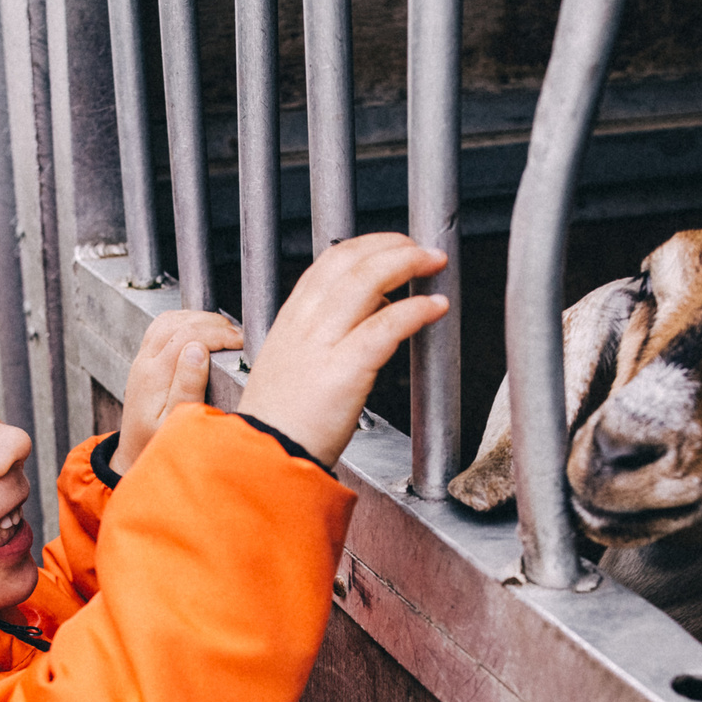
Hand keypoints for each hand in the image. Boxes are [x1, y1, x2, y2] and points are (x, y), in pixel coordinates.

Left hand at [109, 309, 244, 477]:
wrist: (135, 451)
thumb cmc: (158, 441)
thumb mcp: (175, 421)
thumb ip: (187, 386)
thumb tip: (198, 350)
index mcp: (154, 376)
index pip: (187, 336)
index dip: (218, 333)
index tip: (240, 342)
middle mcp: (145, 362)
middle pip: (178, 323)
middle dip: (213, 323)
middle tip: (238, 336)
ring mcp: (143, 358)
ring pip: (169, 320)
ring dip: (199, 319)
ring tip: (225, 331)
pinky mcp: (145, 359)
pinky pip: (162, 326)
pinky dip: (185, 320)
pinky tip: (202, 329)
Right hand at [238, 233, 448, 468]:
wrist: (265, 457)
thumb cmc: (283, 421)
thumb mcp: (292, 363)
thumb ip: (326, 333)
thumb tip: (373, 309)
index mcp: (291, 319)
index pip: (331, 261)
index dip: (368, 245)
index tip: (394, 244)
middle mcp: (304, 323)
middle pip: (351, 261)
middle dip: (393, 246)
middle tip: (423, 249)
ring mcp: (322, 344)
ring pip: (368, 281)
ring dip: (408, 263)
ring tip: (434, 263)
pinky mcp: (344, 370)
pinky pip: (386, 326)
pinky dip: (416, 310)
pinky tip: (435, 307)